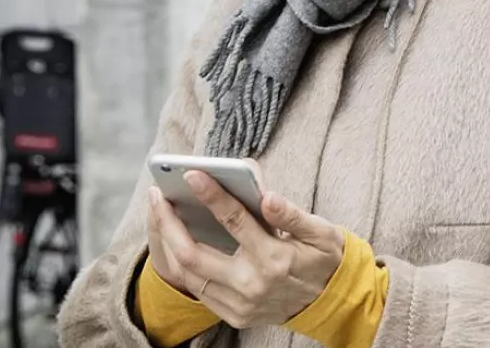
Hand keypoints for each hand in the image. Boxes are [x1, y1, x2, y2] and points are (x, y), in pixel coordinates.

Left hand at [146, 165, 345, 329]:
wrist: (332, 302)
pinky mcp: (235, 315)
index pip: (234, 220)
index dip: (211, 194)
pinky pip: (198, 290)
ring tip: (161, 214)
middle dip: (169, 222)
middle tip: (157, 196)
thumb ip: (293, 215)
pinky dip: (183, 265)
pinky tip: (177, 242)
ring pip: (189, 275)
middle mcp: (252, 284)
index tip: (191, 174)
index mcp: (275, 258)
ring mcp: (241, 304)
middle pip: (194, 254)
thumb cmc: (325, 259)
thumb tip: (268, 196)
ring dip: (169, 243)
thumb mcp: (322, 232)